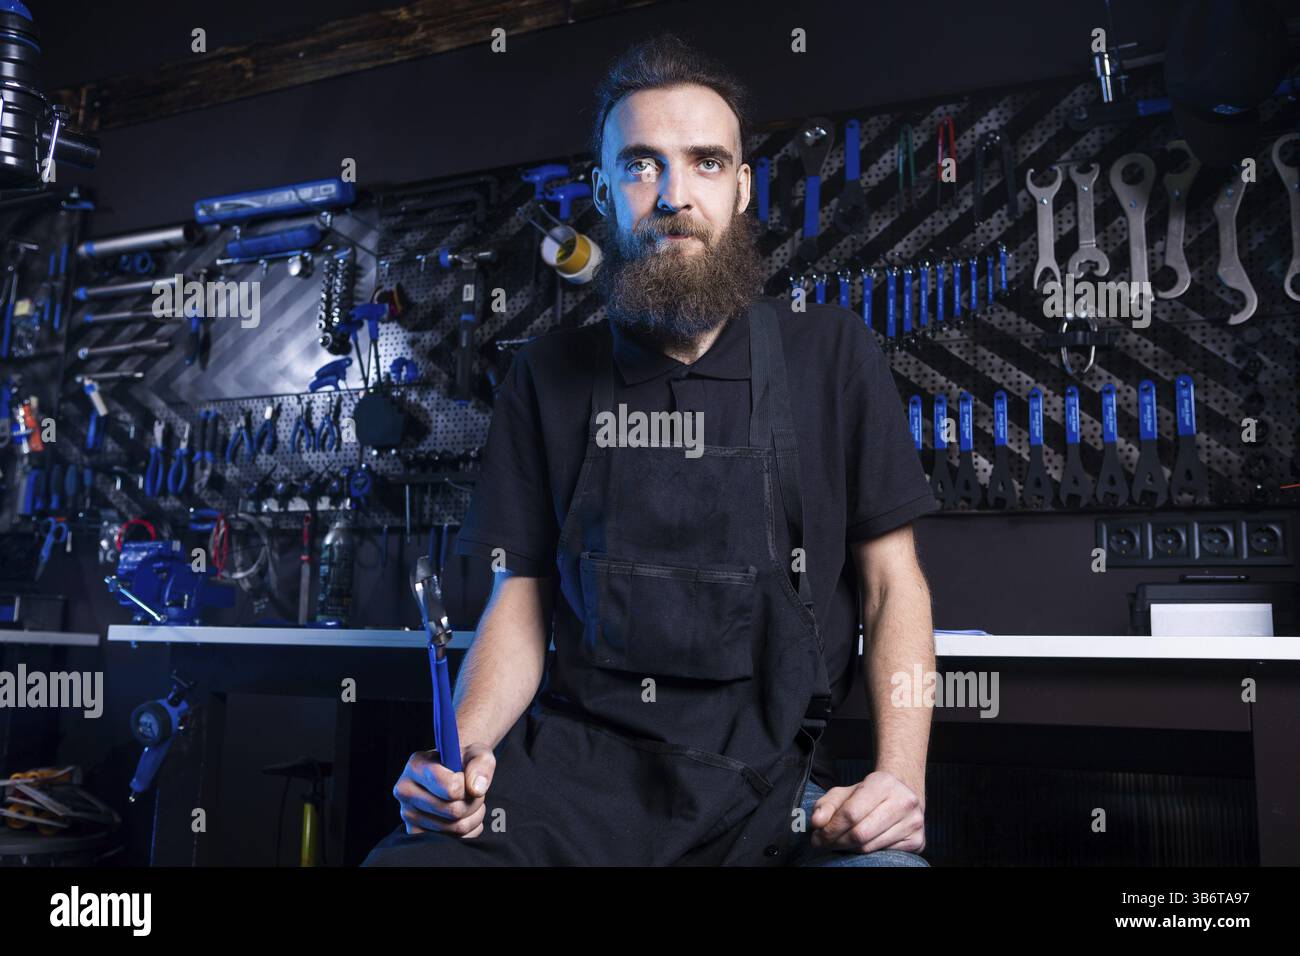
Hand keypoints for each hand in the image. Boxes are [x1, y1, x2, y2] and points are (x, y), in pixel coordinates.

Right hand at [393, 743, 495, 836]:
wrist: (454, 772)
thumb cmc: (464, 761)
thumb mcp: (478, 754)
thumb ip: (481, 765)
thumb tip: (476, 789)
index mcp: (416, 765)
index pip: (450, 787)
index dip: (468, 785)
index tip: (466, 777)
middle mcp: (405, 790)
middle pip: (454, 810)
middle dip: (473, 801)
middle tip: (474, 792)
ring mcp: (408, 814)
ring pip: (456, 827)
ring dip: (474, 816)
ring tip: (471, 802)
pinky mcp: (415, 832)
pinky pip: (453, 840)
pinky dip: (468, 830)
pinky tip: (465, 816)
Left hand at [808, 770, 924, 853]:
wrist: (902, 795)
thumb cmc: (869, 794)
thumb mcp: (846, 792)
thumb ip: (827, 805)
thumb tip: (817, 822)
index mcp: (884, 783)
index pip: (851, 813)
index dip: (831, 828)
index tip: (817, 835)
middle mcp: (904, 802)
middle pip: (860, 833)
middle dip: (836, 841)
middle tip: (823, 844)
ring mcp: (914, 822)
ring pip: (870, 847)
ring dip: (849, 849)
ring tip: (839, 843)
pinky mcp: (918, 840)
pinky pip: (884, 854)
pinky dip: (867, 853)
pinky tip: (860, 845)